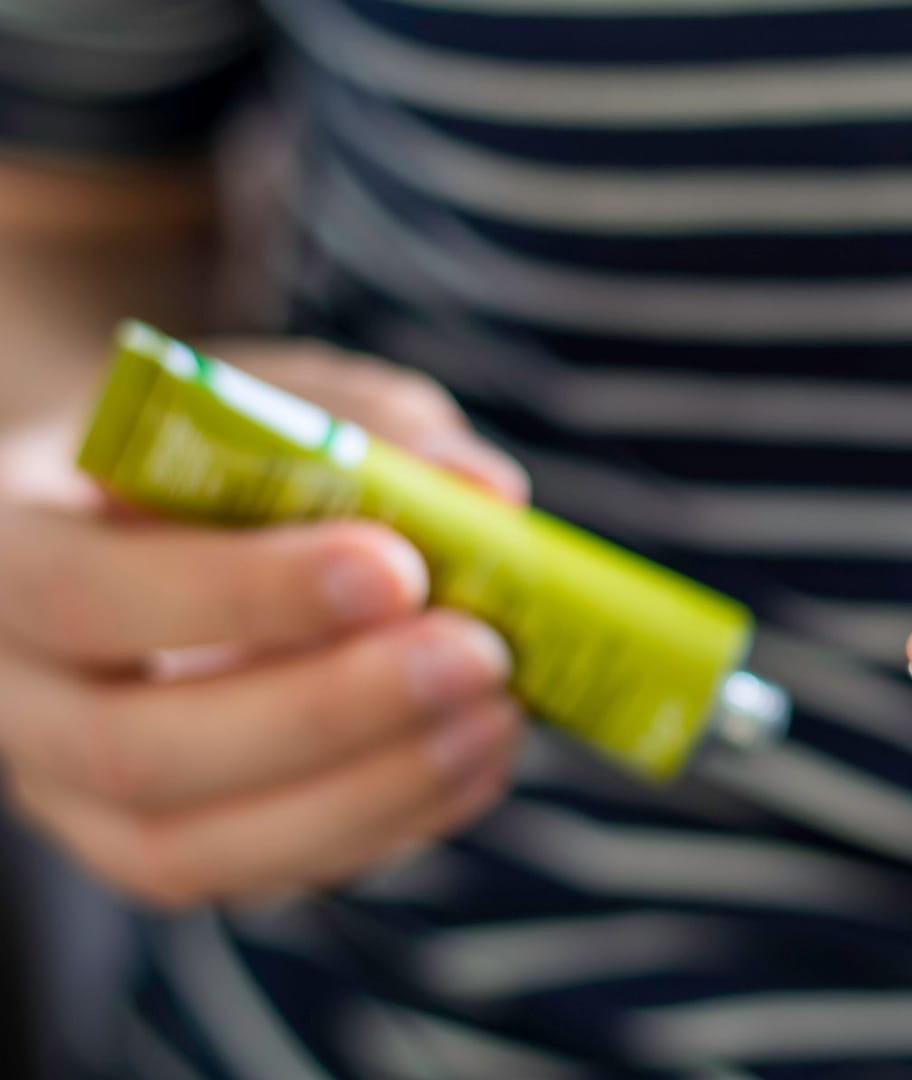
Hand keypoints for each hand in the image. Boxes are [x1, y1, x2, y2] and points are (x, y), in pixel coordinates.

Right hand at [0, 338, 528, 905]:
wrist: (124, 515)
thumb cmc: (202, 445)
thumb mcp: (265, 397)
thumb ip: (366, 428)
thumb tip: (486, 492)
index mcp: (4, 552)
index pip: (85, 594)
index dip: (241, 594)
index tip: (396, 568)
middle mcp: (15, 695)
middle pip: (135, 750)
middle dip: (326, 712)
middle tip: (477, 655)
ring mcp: (74, 795)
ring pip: (193, 849)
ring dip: (373, 789)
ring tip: (500, 715)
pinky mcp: (155, 848)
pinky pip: (257, 874)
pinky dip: (386, 825)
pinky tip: (480, 758)